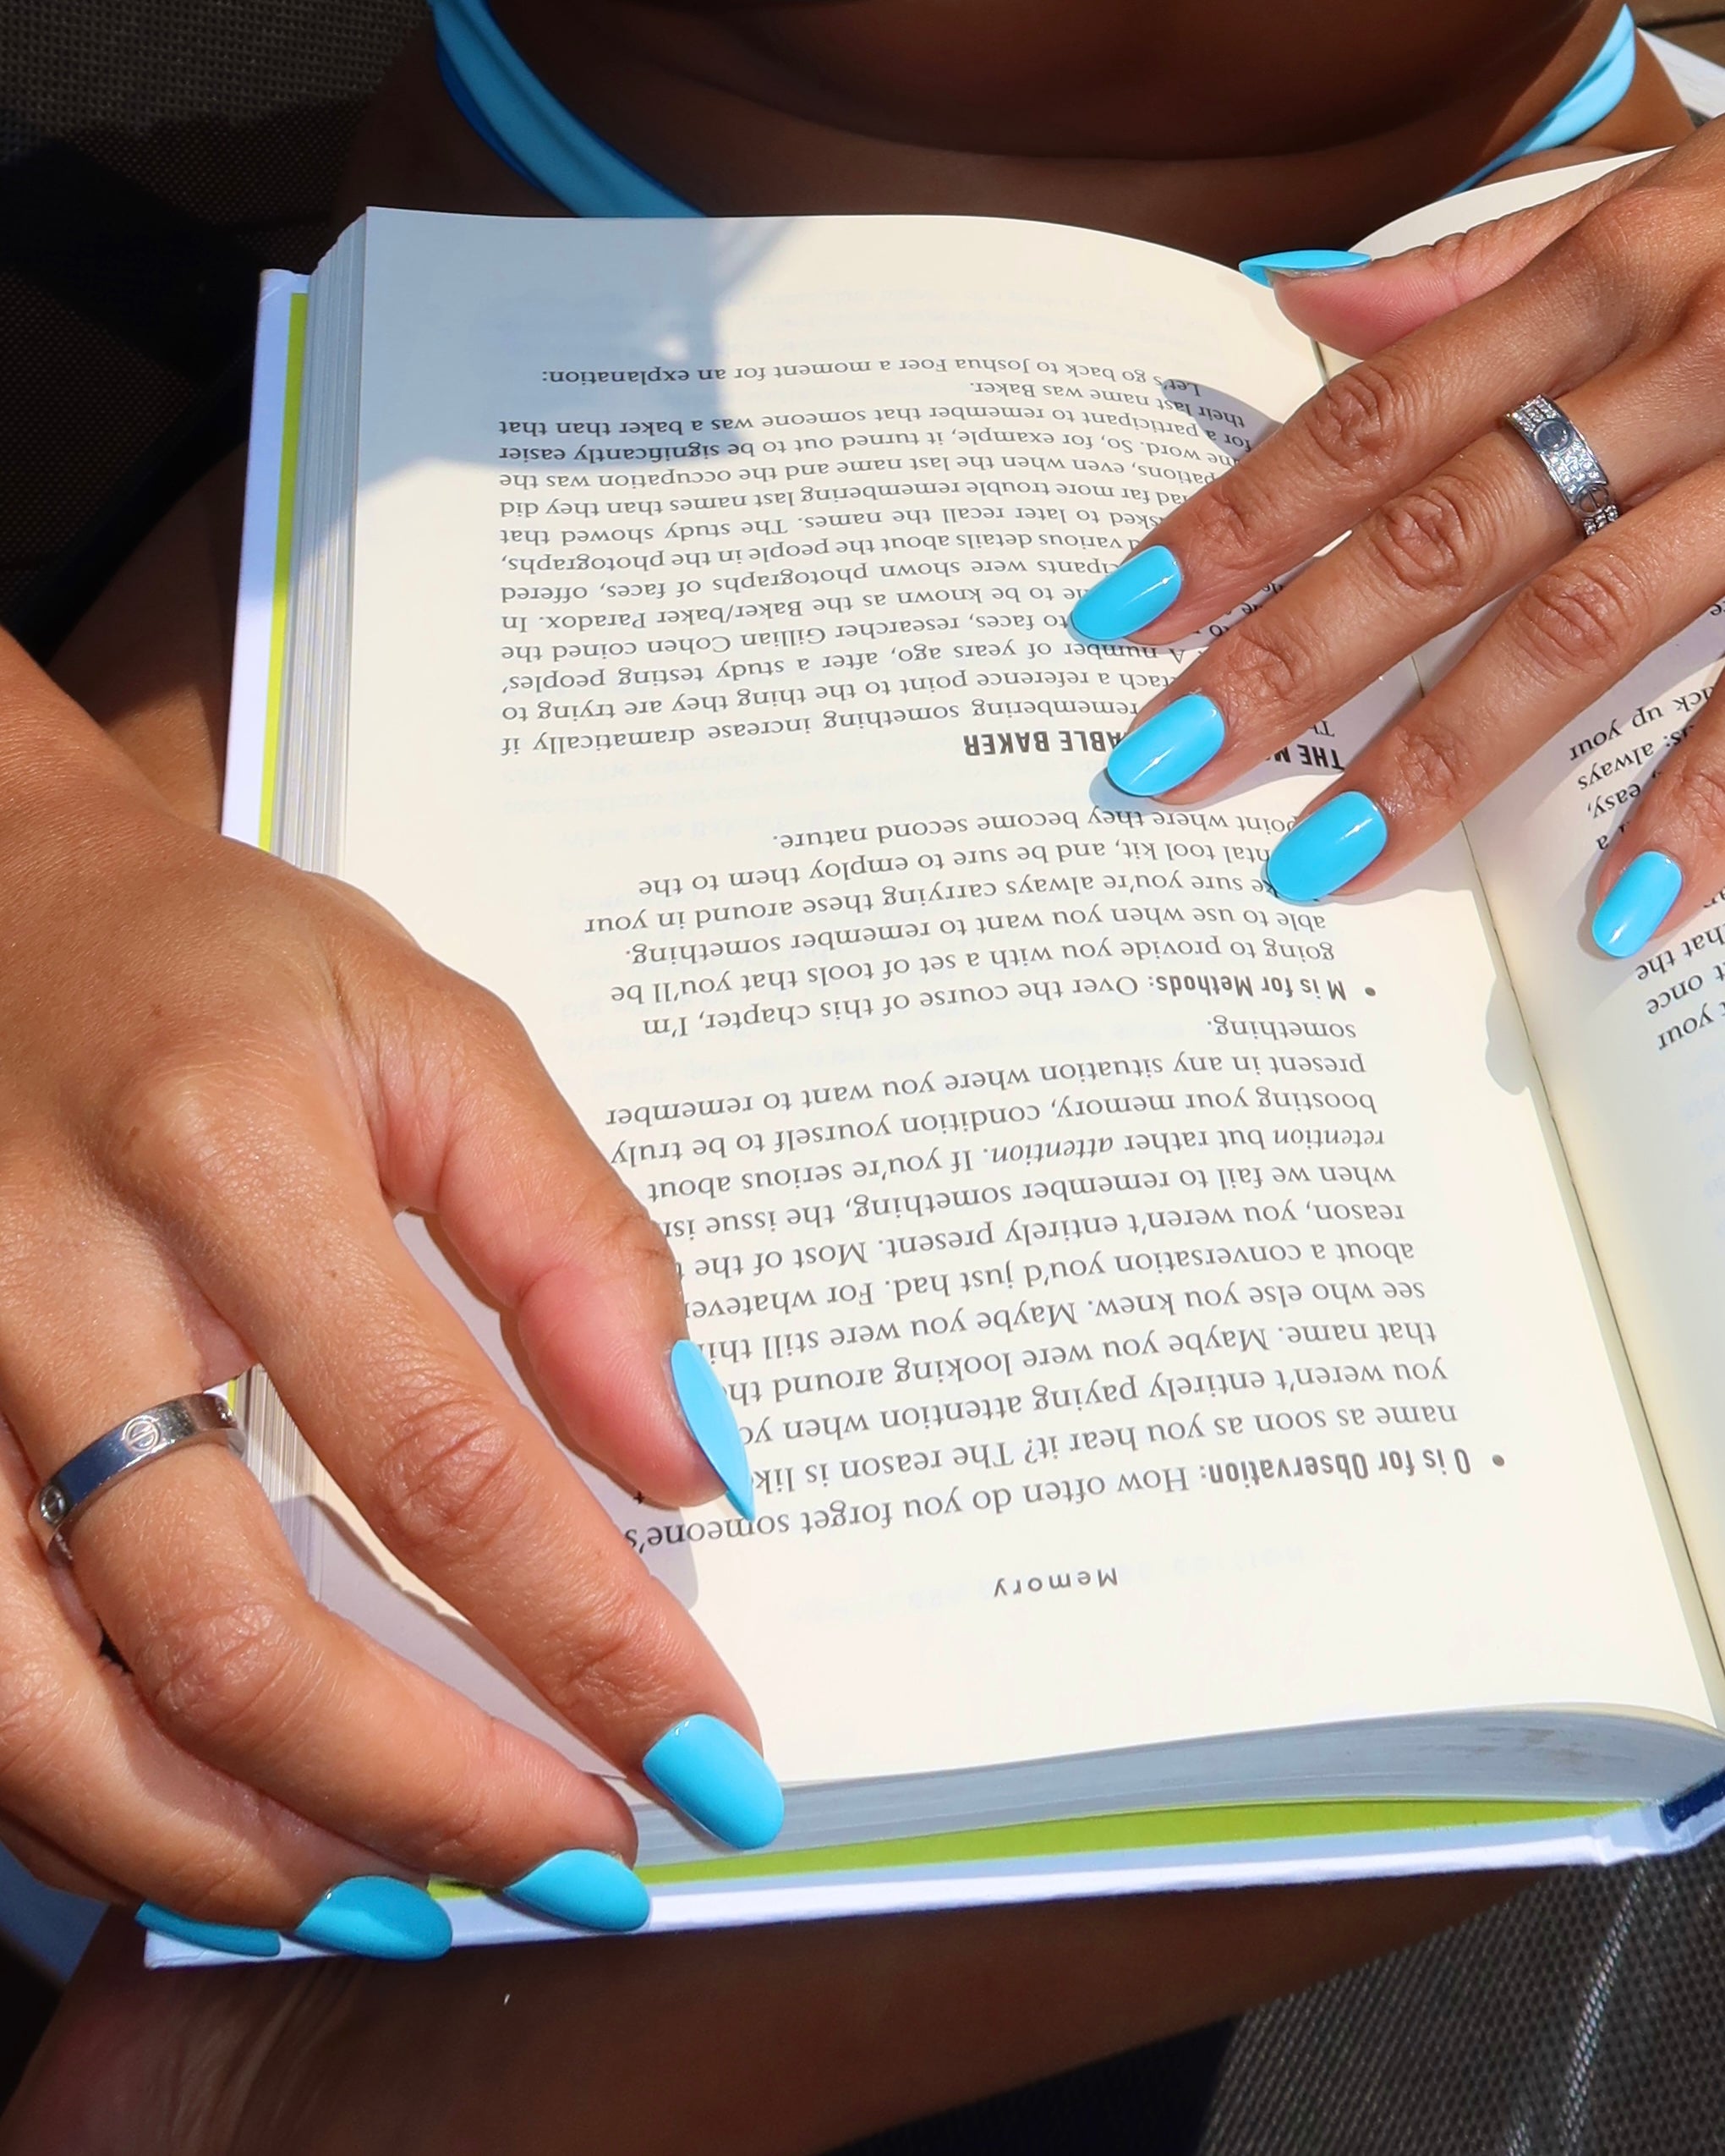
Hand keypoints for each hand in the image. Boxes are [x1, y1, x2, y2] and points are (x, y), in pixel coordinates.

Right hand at [0, 635, 777, 1961]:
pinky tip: (255, 1836)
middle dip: (429, 1790)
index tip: (703, 1744)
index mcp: (220, 1146)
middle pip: (228, 1628)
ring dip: (256, 1852)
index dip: (584, 1631)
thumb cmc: (225, 974)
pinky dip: (116, 1809)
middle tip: (583, 1857)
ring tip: (427, 1896)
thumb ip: (570, 1242)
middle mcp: (46, 1286)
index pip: (437, 1453)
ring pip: (55, 1715)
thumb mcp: (433, 1038)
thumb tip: (686, 1455)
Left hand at [1073, 123, 1724, 958]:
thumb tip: (1292, 295)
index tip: (1115, 616)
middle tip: (1161, 766)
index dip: (1238, 519)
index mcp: (1611, 278)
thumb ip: (1483, 261)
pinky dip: (1702, 808)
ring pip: (1582, 623)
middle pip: (1444, 533)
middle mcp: (1685, 368)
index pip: (1374, 418)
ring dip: (1440, 756)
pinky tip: (1615, 915)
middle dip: (1288, 661)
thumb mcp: (1666, 202)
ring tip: (1318, 866)